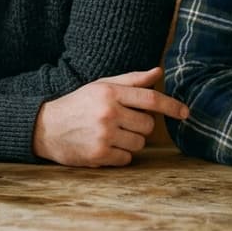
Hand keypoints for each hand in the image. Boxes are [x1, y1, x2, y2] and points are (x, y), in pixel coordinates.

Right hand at [33, 67, 189, 166]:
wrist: (46, 128)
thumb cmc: (78, 104)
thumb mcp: (101, 86)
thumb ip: (131, 80)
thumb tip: (158, 71)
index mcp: (110, 93)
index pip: (150, 98)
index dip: (171, 106)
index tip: (186, 113)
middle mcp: (108, 114)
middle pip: (148, 125)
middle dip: (141, 125)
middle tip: (122, 122)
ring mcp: (103, 136)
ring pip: (139, 144)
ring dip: (130, 141)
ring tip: (111, 134)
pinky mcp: (98, 156)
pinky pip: (127, 159)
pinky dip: (120, 155)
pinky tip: (105, 146)